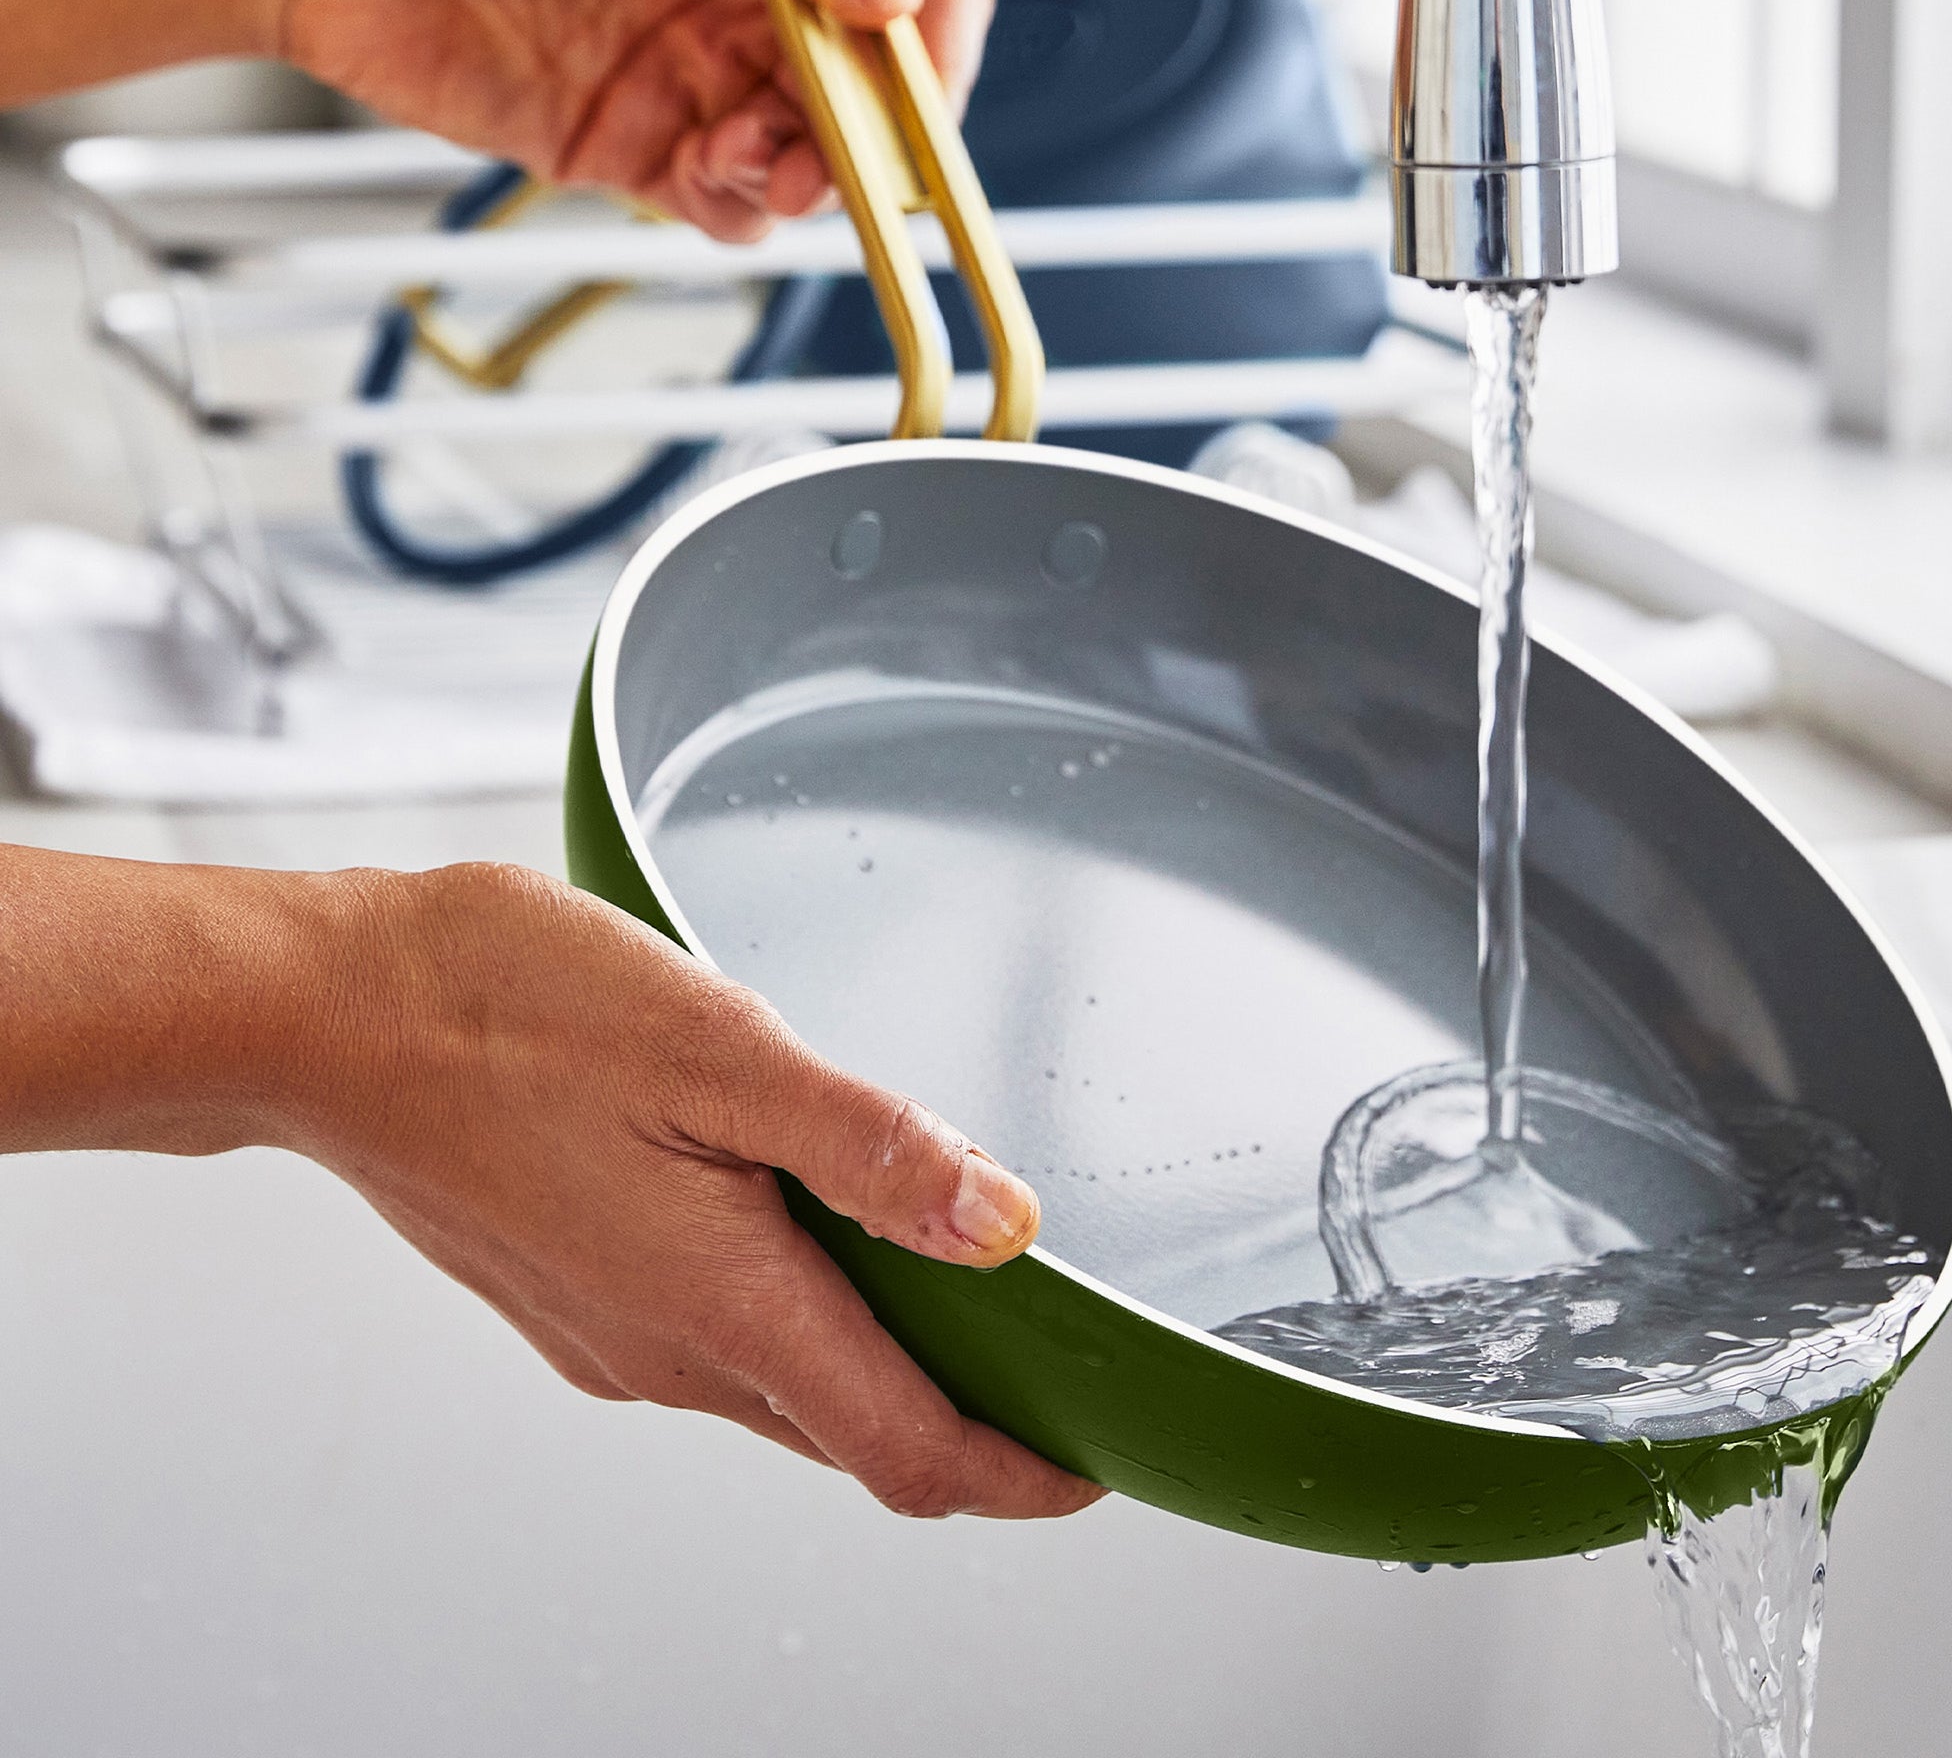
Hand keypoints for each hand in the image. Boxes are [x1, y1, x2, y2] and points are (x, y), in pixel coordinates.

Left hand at [275, 0, 997, 241]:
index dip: (936, 45)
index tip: (913, 92)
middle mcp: (750, 0)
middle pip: (877, 94)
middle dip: (871, 139)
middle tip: (825, 158)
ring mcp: (697, 79)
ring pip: (812, 162)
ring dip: (803, 179)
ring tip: (738, 159)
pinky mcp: (637, 150)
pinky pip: (729, 207)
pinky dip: (737, 211)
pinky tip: (695, 177)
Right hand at [296, 860, 1101, 1518]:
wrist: (324, 1015)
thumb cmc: (503, 1011)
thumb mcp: (718, 1050)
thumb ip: (868, 1147)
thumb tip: (1002, 1222)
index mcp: (722, 1306)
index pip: (906, 1452)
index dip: (1018, 1472)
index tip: (1094, 1457)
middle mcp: (665, 1353)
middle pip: (851, 1434)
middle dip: (963, 1422)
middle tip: (1052, 1367)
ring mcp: (607, 1336)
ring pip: (781, 1389)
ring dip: (876, 1366)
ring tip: (954, 1291)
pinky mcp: (570, 1297)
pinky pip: (712, 1345)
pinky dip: (794, 1321)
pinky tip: (810, 1232)